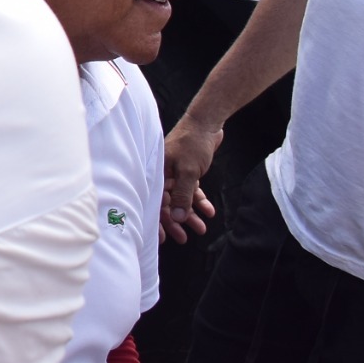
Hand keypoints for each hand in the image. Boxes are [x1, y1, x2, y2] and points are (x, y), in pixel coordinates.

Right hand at [160, 116, 221, 244]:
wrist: (206, 123)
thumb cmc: (193, 143)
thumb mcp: (188, 171)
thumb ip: (182, 195)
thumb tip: (176, 218)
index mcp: (157, 174)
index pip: (155, 202)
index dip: (159, 221)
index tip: (164, 238)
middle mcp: (163, 175)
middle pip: (167, 204)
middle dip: (176, 222)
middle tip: (185, 238)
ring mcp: (175, 174)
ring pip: (181, 199)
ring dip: (191, 214)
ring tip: (201, 229)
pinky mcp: (187, 172)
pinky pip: (191, 191)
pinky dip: (199, 201)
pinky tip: (209, 212)